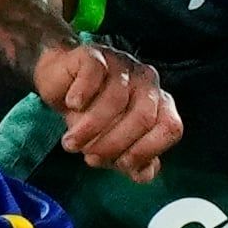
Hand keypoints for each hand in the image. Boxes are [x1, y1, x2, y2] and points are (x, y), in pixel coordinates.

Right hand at [33, 41, 180, 181]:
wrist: (58, 83)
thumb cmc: (89, 113)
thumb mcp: (110, 143)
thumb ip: (130, 160)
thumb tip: (143, 173)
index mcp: (158, 103)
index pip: (170, 128)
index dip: (146, 151)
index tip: (120, 165)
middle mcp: (146, 82)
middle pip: (143, 117)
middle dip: (114, 144)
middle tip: (89, 157)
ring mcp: (122, 65)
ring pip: (115, 99)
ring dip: (89, 128)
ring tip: (71, 143)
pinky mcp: (95, 55)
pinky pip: (93, 76)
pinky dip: (81, 94)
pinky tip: (72, 105)